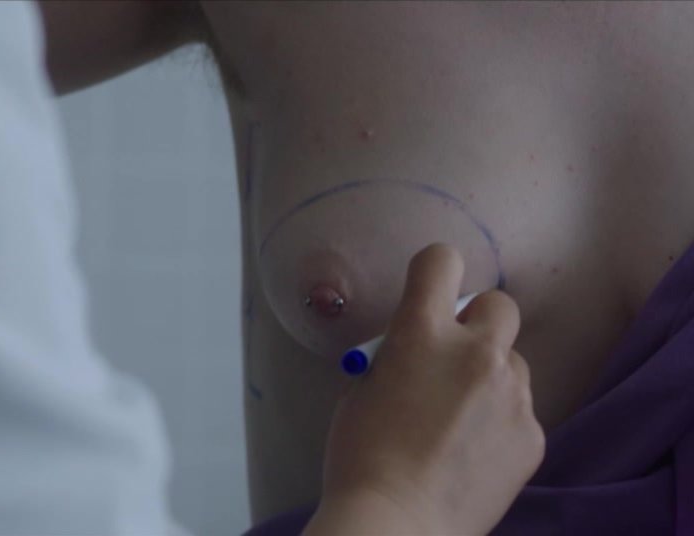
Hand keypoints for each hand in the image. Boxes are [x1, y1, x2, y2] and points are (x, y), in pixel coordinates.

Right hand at [304, 243, 543, 535]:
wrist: (398, 522)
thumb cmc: (361, 457)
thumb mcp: (362, 390)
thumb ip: (397, 356)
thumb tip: (417, 351)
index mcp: (421, 333)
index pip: (441, 262)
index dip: (435, 272)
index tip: (430, 291)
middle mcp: (475, 353)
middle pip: (500, 305)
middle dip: (478, 323)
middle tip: (453, 357)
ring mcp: (512, 394)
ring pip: (512, 362)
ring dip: (489, 377)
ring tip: (458, 420)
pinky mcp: (533, 435)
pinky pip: (521, 410)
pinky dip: (499, 423)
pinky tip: (471, 453)